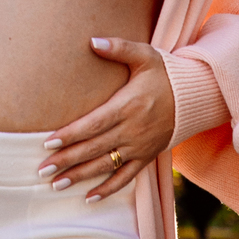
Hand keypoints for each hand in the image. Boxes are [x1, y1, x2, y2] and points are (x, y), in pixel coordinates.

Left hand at [39, 38, 174, 201]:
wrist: (196, 97)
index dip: (71, 135)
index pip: (93, 124)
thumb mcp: (145, 55)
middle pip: (94, 149)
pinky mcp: (146, 157)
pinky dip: (108, 189)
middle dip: (67, 160)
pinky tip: (89, 198)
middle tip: (42, 170)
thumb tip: (92, 41)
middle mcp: (132, 130)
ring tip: (56, 183)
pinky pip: (126, 178)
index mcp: (127, 106)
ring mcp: (139, 147)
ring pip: (105, 166)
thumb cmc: (165, 73)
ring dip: (80, 176)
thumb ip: (119, 47)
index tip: (48, 143)